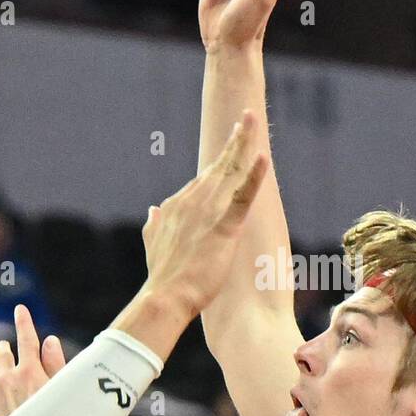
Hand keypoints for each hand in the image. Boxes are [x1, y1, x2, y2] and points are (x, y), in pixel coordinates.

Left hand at [0, 305, 66, 415]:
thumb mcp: (62, 391)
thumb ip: (56, 364)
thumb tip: (50, 340)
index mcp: (31, 370)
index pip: (27, 339)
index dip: (24, 322)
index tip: (20, 308)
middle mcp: (7, 378)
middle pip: (0, 353)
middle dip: (2, 349)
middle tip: (5, 350)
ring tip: (1, 384)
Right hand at [139, 109, 267, 317]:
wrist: (165, 297)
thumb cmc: (163, 277)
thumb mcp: (153, 244)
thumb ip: (154, 225)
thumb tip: (153, 210)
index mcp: (179, 205)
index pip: (204, 178)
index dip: (219, 161)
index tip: (231, 145)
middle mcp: (193, 201)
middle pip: (218, 165)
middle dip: (233, 140)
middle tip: (246, 118)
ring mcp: (208, 212)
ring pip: (230, 171)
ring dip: (242, 144)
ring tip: (251, 121)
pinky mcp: (224, 227)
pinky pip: (242, 196)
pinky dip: (253, 176)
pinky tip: (263, 157)